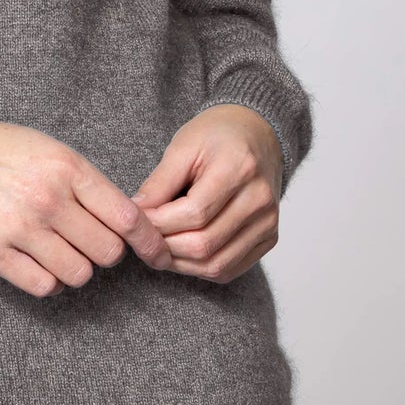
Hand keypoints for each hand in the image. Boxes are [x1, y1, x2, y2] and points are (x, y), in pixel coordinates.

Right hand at [0, 115, 173, 296]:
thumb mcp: (49, 149)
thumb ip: (86, 183)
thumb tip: (125, 220)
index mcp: (67, 167)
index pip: (126, 216)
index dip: (148, 240)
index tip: (155, 252)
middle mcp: (48, 199)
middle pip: (107, 252)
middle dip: (104, 252)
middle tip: (87, 242)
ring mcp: (20, 228)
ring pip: (78, 274)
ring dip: (75, 268)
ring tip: (58, 250)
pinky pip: (44, 287)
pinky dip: (48, 281)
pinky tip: (38, 263)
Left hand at [130, 105, 282, 283]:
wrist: (256, 135)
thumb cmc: (217, 136)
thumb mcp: (183, 146)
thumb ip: (160, 183)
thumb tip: (136, 215)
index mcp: (240, 168)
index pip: (194, 213)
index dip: (159, 223)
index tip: (136, 220)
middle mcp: (260, 199)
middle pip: (204, 243)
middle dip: (164, 247)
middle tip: (142, 239)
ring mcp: (268, 222)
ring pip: (216, 264)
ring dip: (179, 263)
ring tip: (158, 247)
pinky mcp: (269, 239)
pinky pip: (229, 269)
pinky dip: (199, 268)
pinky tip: (181, 253)